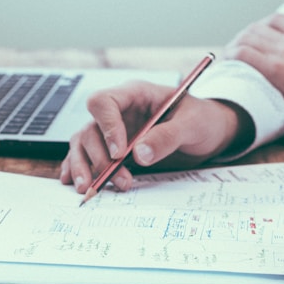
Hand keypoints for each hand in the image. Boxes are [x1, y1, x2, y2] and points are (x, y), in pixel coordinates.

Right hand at [60, 80, 252, 192]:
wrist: (210, 132)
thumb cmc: (202, 120)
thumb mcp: (192, 124)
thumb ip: (167, 137)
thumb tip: (139, 154)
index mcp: (135, 95)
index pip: (104, 102)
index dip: (106, 127)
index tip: (119, 153)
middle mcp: (118, 112)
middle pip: (90, 129)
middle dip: (99, 158)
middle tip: (118, 180)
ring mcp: (113, 131)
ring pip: (83, 144)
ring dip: (84, 167)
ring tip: (89, 189)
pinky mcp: (112, 149)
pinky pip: (87, 156)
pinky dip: (78, 169)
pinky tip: (74, 183)